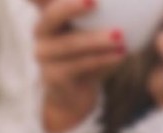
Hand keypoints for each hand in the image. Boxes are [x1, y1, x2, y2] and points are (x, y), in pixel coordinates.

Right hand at [31, 0, 127, 132]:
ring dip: (95, 40)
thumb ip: (107, 9)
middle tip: (94, 1)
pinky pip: (79, 66)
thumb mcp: (95, 26)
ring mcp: (44, 56)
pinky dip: (102, 60)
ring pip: (70, 45)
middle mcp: (41, 32)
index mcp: (50, 13)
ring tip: (121, 36)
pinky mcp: (52, 77)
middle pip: (51, 16)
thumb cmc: (90, 51)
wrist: (75, 92)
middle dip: (71, 6)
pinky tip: (121, 55)